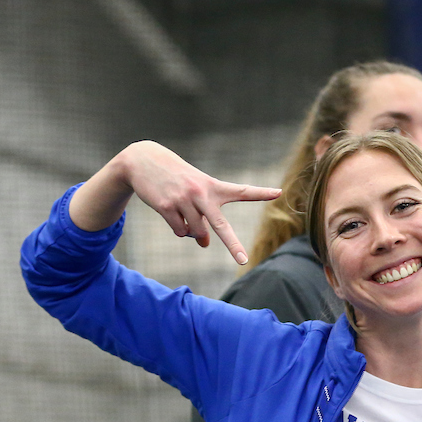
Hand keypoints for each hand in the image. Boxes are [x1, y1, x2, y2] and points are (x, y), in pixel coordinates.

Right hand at [71, 141, 280, 264]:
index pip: (241, 191)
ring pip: (196, 233)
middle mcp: (201, 193)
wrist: (142, 160)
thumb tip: (204, 244)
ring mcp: (183, 200)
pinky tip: (171, 213)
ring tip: (184, 214)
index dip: (261, 192)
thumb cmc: (177, 178)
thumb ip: (205, 217)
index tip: (278, 193)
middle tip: (243, 261)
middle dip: (233, 245)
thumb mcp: (195, 193)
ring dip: (194, 232)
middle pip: (220, 225)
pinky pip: (179, 231)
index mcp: (213, 186)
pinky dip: (179, 229)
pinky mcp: (166, 207)